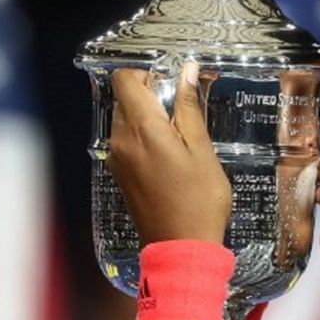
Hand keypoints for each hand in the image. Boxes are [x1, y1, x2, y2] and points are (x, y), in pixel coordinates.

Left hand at [106, 61, 231, 243]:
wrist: (181, 248)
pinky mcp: (120, 174)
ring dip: (148, 119)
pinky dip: (143, 138)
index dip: (146, 74)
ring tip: (179, 139)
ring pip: (125, 120)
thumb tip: (185, 71)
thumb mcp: (202, 150)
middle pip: (125, 99)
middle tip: (182, 114)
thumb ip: (189, 108)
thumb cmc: (199, 201)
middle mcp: (121, 140)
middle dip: (150, 97)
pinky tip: (169, 157)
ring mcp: (117, 159)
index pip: (124, 79)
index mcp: (142, 129)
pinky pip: (126, 142)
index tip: (171, 85)